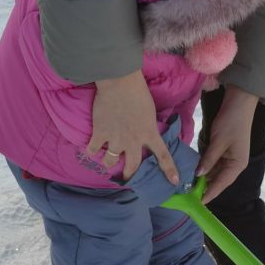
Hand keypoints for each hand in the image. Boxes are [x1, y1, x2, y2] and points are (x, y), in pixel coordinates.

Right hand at [86, 70, 178, 185]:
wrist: (119, 82)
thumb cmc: (138, 92)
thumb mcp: (150, 112)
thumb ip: (147, 126)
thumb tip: (145, 133)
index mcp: (149, 133)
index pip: (163, 155)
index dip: (169, 170)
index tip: (175, 182)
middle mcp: (133, 141)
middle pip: (132, 166)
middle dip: (128, 174)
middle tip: (126, 176)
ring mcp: (115, 139)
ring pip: (110, 161)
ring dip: (108, 162)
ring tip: (106, 159)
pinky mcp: (100, 133)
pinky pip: (92, 150)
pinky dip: (90, 151)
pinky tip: (90, 149)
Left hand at [199, 85, 258, 204]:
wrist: (238, 103)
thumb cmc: (231, 123)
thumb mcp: (218, 142)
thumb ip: (209, 159)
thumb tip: (198, 175)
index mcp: (238, 164)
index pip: (222, 183)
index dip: (210, 193)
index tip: (199, 203)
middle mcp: (235, 164)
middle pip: (219, 180)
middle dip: (206, 187)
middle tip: (189, 195)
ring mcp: (229, 157)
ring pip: (215, 172)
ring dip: (204, 178)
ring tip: (190, 186)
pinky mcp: (224, 151)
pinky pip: (214, 163)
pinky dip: (205, 168)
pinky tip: (195, 172)